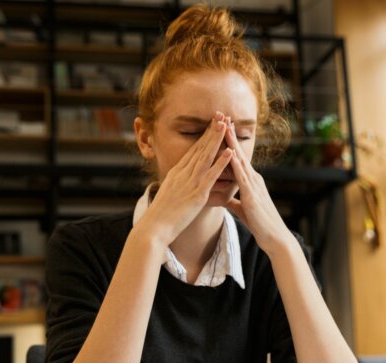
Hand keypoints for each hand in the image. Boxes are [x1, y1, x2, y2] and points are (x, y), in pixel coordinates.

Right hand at [135, 111, 234, 248]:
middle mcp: (183, 173)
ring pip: (206, 156)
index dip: (204, 135)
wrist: (154, 226)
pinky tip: (230, 152)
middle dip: (211, 130)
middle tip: (221, 114)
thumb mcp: (168, 193)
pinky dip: (221, 162)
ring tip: (226, 124)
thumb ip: (176, 184)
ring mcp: (190, 182)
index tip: (212, 123)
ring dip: (217, 139)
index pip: (193, 150)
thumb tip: (179, 180)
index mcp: (177, 172)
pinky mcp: (197, 194)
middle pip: (200, 147)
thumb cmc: (161, 214)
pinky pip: (211, 175)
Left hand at [223, 117, 292, 255]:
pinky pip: (242, 177)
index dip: (229, 143)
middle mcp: (253, 180)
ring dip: (232, 143)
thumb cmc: (260, 225)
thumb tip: (226, 198)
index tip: (221, 128)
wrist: (275, 238)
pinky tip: (230, 153)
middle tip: (222, 117)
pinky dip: (235, 164)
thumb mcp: (243, 209)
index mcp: (250, 182)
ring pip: (240, 160)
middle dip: (230, 135)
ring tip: (224, 127)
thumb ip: (235, 201)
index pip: (237, 158)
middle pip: (239, 153)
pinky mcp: (252, 196)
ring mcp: (254, 186)